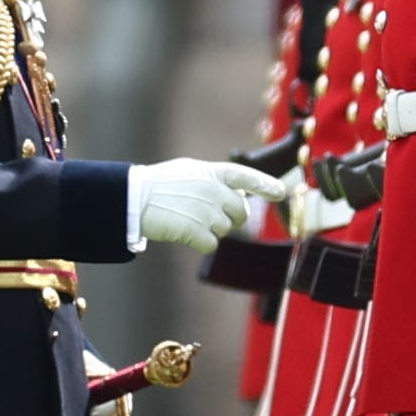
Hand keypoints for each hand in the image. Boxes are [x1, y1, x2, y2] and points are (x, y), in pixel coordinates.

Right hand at [128, 159, 293, 255]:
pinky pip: (211, 243)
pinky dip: (200, 242)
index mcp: (213, 172)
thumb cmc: (160, 185)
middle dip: (231, 217)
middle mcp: (215, 190)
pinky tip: (184, 231)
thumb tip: (237, 195)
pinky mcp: (199, 231)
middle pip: (241, 212)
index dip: (265, 184)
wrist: (135, 198)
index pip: (246, 176)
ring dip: (210, 229)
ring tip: (187, 218)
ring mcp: (208, 211)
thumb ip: (215, 180)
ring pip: (225, 229)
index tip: (280, 192)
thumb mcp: (190, 172)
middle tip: (208, 215)